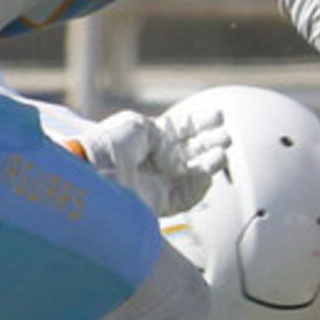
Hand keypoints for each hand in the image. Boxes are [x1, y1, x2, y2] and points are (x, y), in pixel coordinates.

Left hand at [76, 101, 231, 216]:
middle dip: (210, 144)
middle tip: (227, 138)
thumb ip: (166, 137)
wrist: (93, 174)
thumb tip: (178, 162)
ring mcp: (157, 182)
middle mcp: (154, 161)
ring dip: (210, 164)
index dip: (200, 123)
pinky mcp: (158, 203)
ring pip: (193, 174)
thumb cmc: (109, 146)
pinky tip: (205, 174)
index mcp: (147, 138)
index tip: (218, 116)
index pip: (180, 130)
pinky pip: (185, 196)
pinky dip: (198, 186)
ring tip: (222, 155)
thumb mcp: (138, 125)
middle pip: (191, 152)